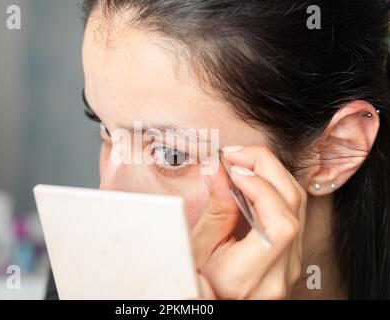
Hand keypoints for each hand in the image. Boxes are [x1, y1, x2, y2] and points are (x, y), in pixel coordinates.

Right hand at [192, 145, 306, 298]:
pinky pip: (294, 209)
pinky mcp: (295, 252)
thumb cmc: (204, 279)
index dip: (261, 187)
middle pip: (294, 206)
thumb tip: (218, 168)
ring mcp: (293, 263)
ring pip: (299, 203)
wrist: (219, 299)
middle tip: (236, 154)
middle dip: (267, 167)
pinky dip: (275, 185)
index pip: (279, 224)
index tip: (233, 168)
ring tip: (242, 162)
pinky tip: (254, 177)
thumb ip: (215, 208)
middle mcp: (280, 273)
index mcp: (249, 277)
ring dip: (272, 173)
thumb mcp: (200, 247)